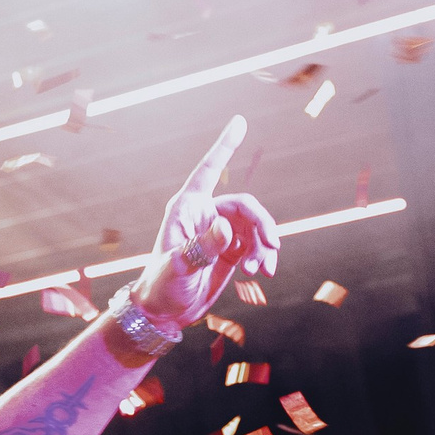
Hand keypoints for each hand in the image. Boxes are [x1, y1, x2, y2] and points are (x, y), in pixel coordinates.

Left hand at [131, 116, 278, 331]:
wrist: (164, 313)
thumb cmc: (162, 286)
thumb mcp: (179, 267)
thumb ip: (202, 247)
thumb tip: (228, 228)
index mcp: (186, 208)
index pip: (208, 170)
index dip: (224, 146)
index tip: (240, 121)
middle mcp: (205, 215)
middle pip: (245, 205)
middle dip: (263, 224)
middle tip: (272, 246)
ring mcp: (219, 233)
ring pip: (255, 227)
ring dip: (264, 246)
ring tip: (261, 270)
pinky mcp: (230, 251)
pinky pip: (256, 244)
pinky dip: (264, 256)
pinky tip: (263, 273)